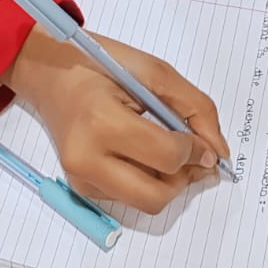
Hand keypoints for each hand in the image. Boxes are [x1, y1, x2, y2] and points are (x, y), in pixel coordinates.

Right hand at [4, 25, 228, 213]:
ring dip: (168, 182)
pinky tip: (142, 154)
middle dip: (184, 177)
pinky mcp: (80, 187)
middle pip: (157, 195)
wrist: (49, 72)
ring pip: (146, 203)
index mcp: (101, 121)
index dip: (196, 149)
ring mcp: (80, 178)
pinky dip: (146, 182)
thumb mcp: (152, 70)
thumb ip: (194, 107)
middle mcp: (86, 158)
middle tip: (192, 154)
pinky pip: (128, 199)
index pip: (166, 156)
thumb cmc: (99, 64)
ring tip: (167, 151)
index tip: (202, 139)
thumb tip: (218, 151)